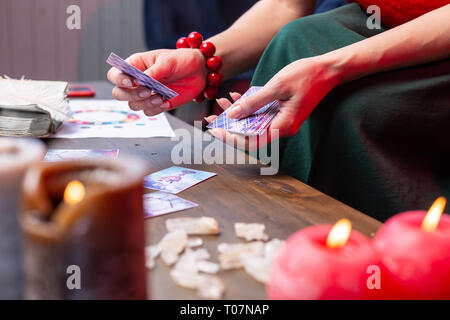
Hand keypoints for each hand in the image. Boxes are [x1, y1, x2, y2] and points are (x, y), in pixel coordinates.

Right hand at [107, 49, 207, 115]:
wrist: (199, 71)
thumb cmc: (182, 60)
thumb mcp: (167, 62)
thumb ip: (152, 73)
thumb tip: (138, 81)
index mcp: (135, 65)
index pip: (114, 74)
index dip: (118, 80)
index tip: (132, 81)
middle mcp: (137, 81)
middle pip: (118, 94)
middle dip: (131, 95)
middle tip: (148, 91)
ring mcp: (146, 93)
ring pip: (133, 105)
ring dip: (145, 103)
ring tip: (161, 96)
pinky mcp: (156, 104)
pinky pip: (148, 112)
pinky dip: (155, 109)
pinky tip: (166, 101)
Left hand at [207, 57, 338, 149]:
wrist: (328, 69)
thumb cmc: (306, 76)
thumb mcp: (276, 87)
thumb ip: (253, 102)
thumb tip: (232, 115)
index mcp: (282, 126)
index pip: (252, 142)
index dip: (231, 139)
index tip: (215, 131)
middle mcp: (282, 128)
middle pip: (251, 134)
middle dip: (229, 126)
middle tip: (211, 117)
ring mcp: (282, 121)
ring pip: (254, 123)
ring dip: (237, 114)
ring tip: (221, 102)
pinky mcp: (282, 112)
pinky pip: (262, 114)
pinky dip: (249, 106)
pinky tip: (236, 96)